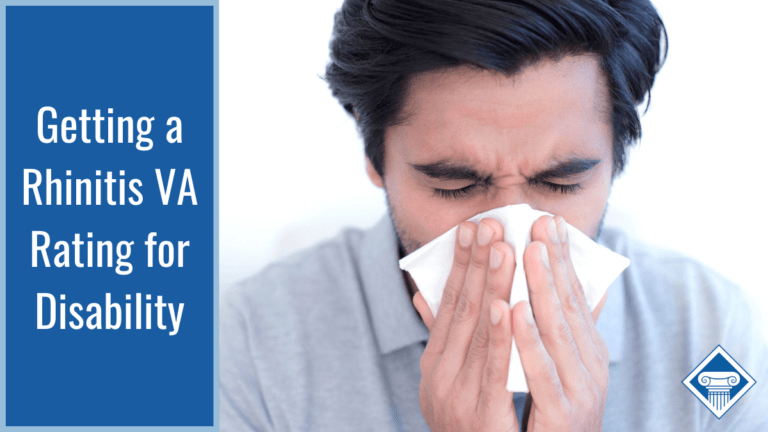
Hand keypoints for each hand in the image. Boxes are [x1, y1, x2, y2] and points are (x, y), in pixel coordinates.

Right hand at [412, 218, 519, 430]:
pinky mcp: (478, 416)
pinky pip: (493, 370)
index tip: (472, 228)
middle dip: (477, 264)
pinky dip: (501, 336)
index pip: (448, 304)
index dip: (461, 265)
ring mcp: (456, 395)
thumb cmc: (474, 426)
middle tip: (490, 224)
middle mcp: (439, 375)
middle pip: (462, 310)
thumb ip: (445, 338)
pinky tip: (510, 305)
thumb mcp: (452, 380)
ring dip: (491, 287)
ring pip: (477, 332)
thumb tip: (424, 296)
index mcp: (435, 362)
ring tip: (503, 249)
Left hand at [511, 215, 609, 430]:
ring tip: (528, 252)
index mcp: (587, 351)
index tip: (548, 221)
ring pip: (557, 331)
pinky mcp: (562, 414)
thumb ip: (548, 330)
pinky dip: (528, 339)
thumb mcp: (555, 366)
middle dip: (553, 262)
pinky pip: (541, 371)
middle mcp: (590, 366)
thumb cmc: (551, 413)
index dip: (561, 259)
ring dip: (542, 288)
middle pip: (568, 306)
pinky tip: (513, 310)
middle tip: (541, 223)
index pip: (574, 297)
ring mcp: (579, 389)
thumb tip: (554, 290)